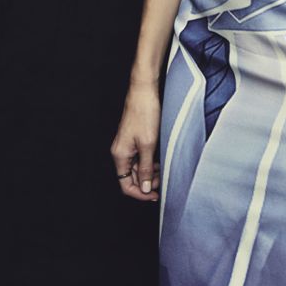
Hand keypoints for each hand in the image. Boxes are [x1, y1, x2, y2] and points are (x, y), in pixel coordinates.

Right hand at [110, 81, 160, 202]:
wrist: (144, 90)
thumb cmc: (144, 113)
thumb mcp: (148, 144)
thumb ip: (146, 168)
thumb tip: (145, 188)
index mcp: (120, 155)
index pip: (126, 185)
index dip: (140, 194)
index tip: (155, 195)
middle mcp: (121, 152)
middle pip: (132, 177)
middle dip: (148, 182)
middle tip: (164, 181)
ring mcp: (128, 145)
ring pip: (138, 167)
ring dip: (151, 172)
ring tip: (165, 169)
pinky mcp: (135, 138)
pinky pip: (141, 156)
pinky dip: (151, 161)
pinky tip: (162, 158)